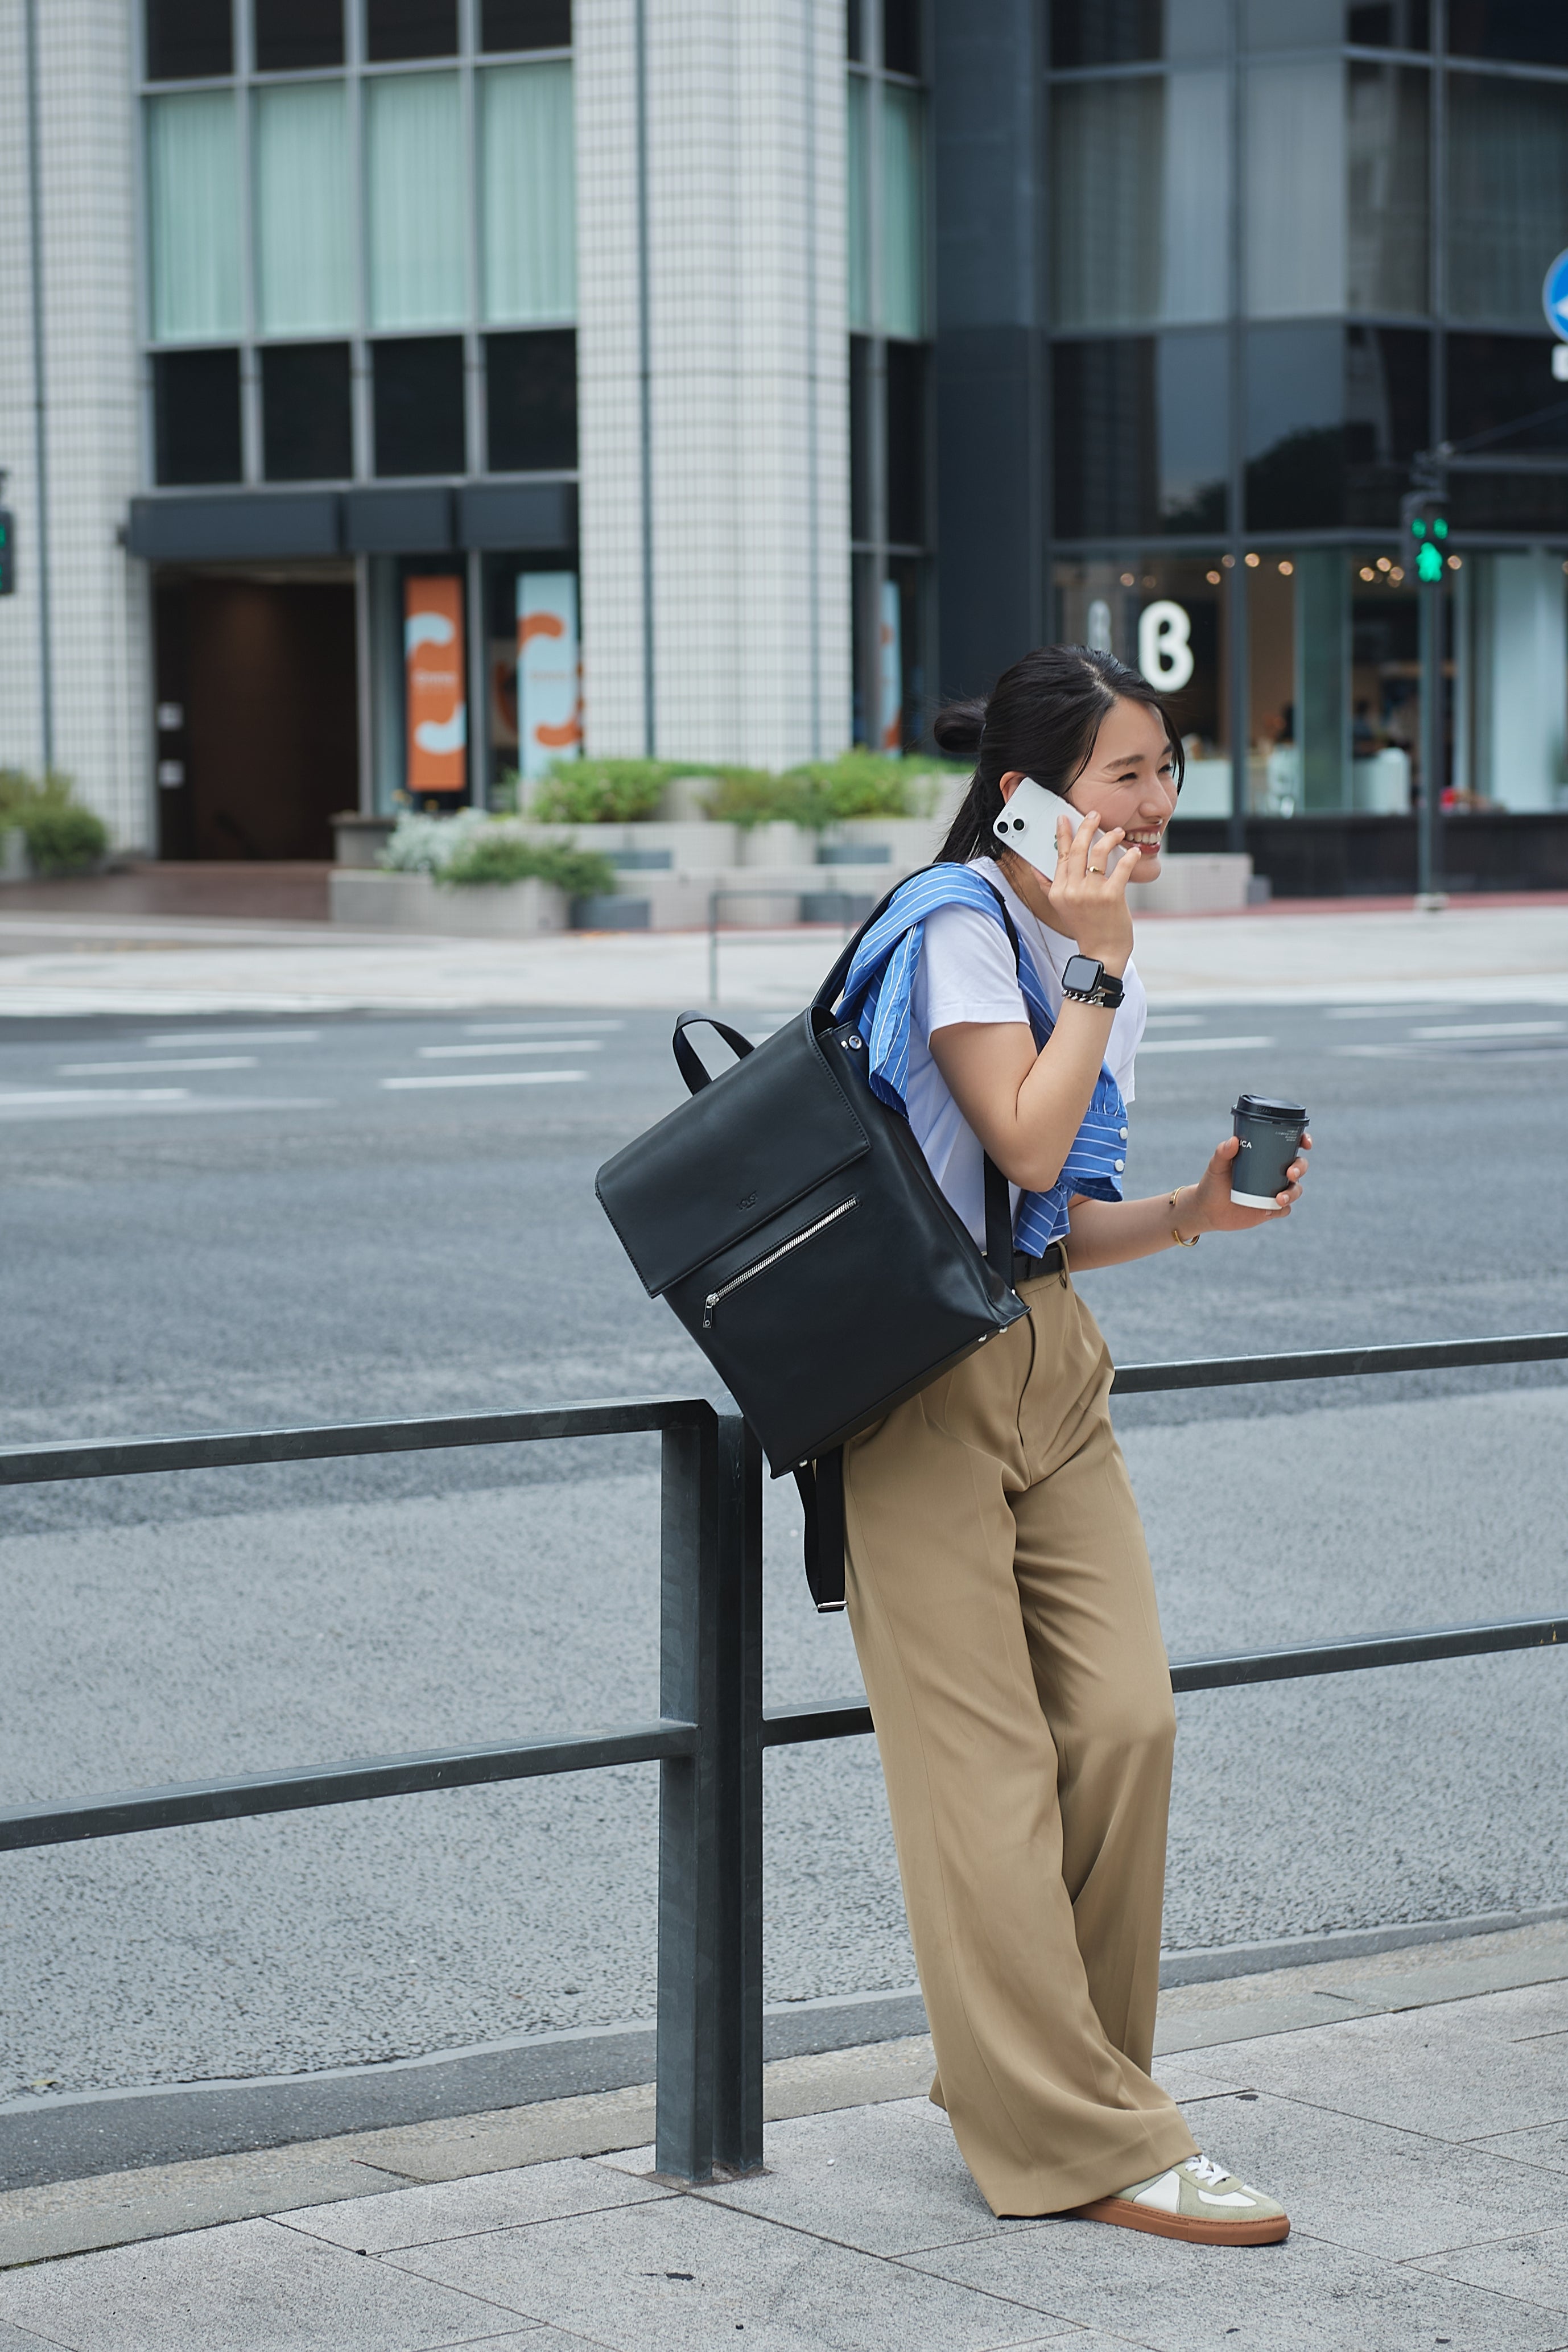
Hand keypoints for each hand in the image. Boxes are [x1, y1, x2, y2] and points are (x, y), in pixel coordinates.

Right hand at [1045, 806, 1135, 971]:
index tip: (1064, 818)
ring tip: (1117, 833)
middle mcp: (1072, 890)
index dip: (1063, 834)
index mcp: (1058, 891)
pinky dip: (1129, 857)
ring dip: (1109, 838)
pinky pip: (1121, 867)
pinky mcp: (1111, 896)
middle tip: (1094, 816)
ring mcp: (1091, 893)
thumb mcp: (1062, 908)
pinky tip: (1134, 852)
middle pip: (1078, 849)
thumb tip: (1037, 870)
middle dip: (1086, 827)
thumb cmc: (1087, 929)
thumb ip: (1049, 888)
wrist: (1102, 953)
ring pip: (1099, 853)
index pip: (1061, 855)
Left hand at [1183, 1131, 1311, 1233]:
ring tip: (1279, 1199)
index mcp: (1265, 1156)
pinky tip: (1271, 1209)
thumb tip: (1233, 1141)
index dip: (1303, 1141)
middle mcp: (1274, 1172)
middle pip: (1299, 1166)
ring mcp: (1274, 1191)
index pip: (1289, 1145)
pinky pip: (1285, 1210)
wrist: (1207, 1210)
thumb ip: (1222, 1153)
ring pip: (1296, 1189)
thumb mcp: (1216, 1166)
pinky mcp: (1271, 1209)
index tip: (1305, 1143)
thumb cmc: (1213, 1182)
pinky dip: (1282, 1209)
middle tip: (1290, 1173)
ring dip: (1293, 1192)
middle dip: (1301, 1168)